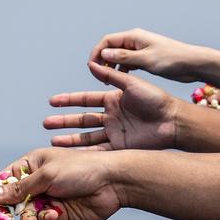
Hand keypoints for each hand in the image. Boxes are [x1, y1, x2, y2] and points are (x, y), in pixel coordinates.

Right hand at [0, 148, 123, 219]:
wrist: (112, 183)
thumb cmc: (80, 169)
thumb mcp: (47, 176)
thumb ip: (19, 188)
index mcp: (31, 164)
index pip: (4, 180)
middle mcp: (37, 182)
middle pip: (11, 201)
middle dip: (3, 215)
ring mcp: (48, 198)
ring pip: (26, 214)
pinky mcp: (59, 213)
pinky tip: (54, 215)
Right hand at [43, 62, 179, 150]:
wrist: (172, 120)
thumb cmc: (156, 99)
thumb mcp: (131, 84)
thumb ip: (111, 77)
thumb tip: (92, 64)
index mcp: (113, 100)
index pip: (85, 100)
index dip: (68, 101)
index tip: (52, 101)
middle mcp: (111, 116)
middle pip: (82, 120)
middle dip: (64, 122)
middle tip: (46, 123)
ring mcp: (115, 132)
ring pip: (87, 137)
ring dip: (70, 139)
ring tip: (53, 140)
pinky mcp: (121, 147)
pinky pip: (99, 150)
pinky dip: (85, 153)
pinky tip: (71, 155)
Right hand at [89, 28, 208, 82]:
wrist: (192, 63)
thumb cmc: (172, 59)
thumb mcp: (146, 60)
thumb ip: (124, 57)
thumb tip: (104, 53)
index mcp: (134, 37)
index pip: (107, 41)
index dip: (96, 53)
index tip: (91, 67)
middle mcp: (135, 41)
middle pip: (110, 48)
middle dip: (102, 60)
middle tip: (98, 76)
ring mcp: (140, 50)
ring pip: (118, 56)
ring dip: (111, 66)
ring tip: (107, 80)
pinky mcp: (146, 59)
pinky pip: (128, 62)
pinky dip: (122, 69)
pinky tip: (122, 79)